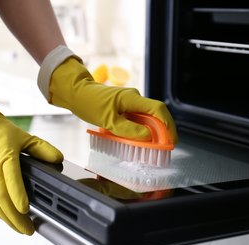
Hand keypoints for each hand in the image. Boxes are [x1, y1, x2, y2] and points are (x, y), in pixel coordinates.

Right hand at [0, 93, 62, 234]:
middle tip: (28, 228)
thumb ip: (42, 148)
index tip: (25, 208)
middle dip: (15, 215)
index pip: (11, 178)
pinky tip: (6, 218)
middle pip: (2, 196)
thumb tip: (58, 158)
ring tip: (21, 228)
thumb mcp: (25, 137)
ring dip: (7, 217)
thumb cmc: (0, 133)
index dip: (18, 194)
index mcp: (5, 156)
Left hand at [48, 57, 177, 143]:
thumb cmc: (90, 103)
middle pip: (156, 114)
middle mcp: (135, 98)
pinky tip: (140, 139)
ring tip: (154, 147)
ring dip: (153, 131)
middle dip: (164, 131)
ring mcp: (130, 102)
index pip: (158, 109)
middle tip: (165, 147)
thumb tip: (148, 137)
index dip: (168, 124)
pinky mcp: (125, 107)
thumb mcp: (108, 121)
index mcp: (133, 98)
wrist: (76, 93)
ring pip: (148, 117)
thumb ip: (129, 130)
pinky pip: (139, 118)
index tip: (172, 140)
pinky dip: (142, 129)